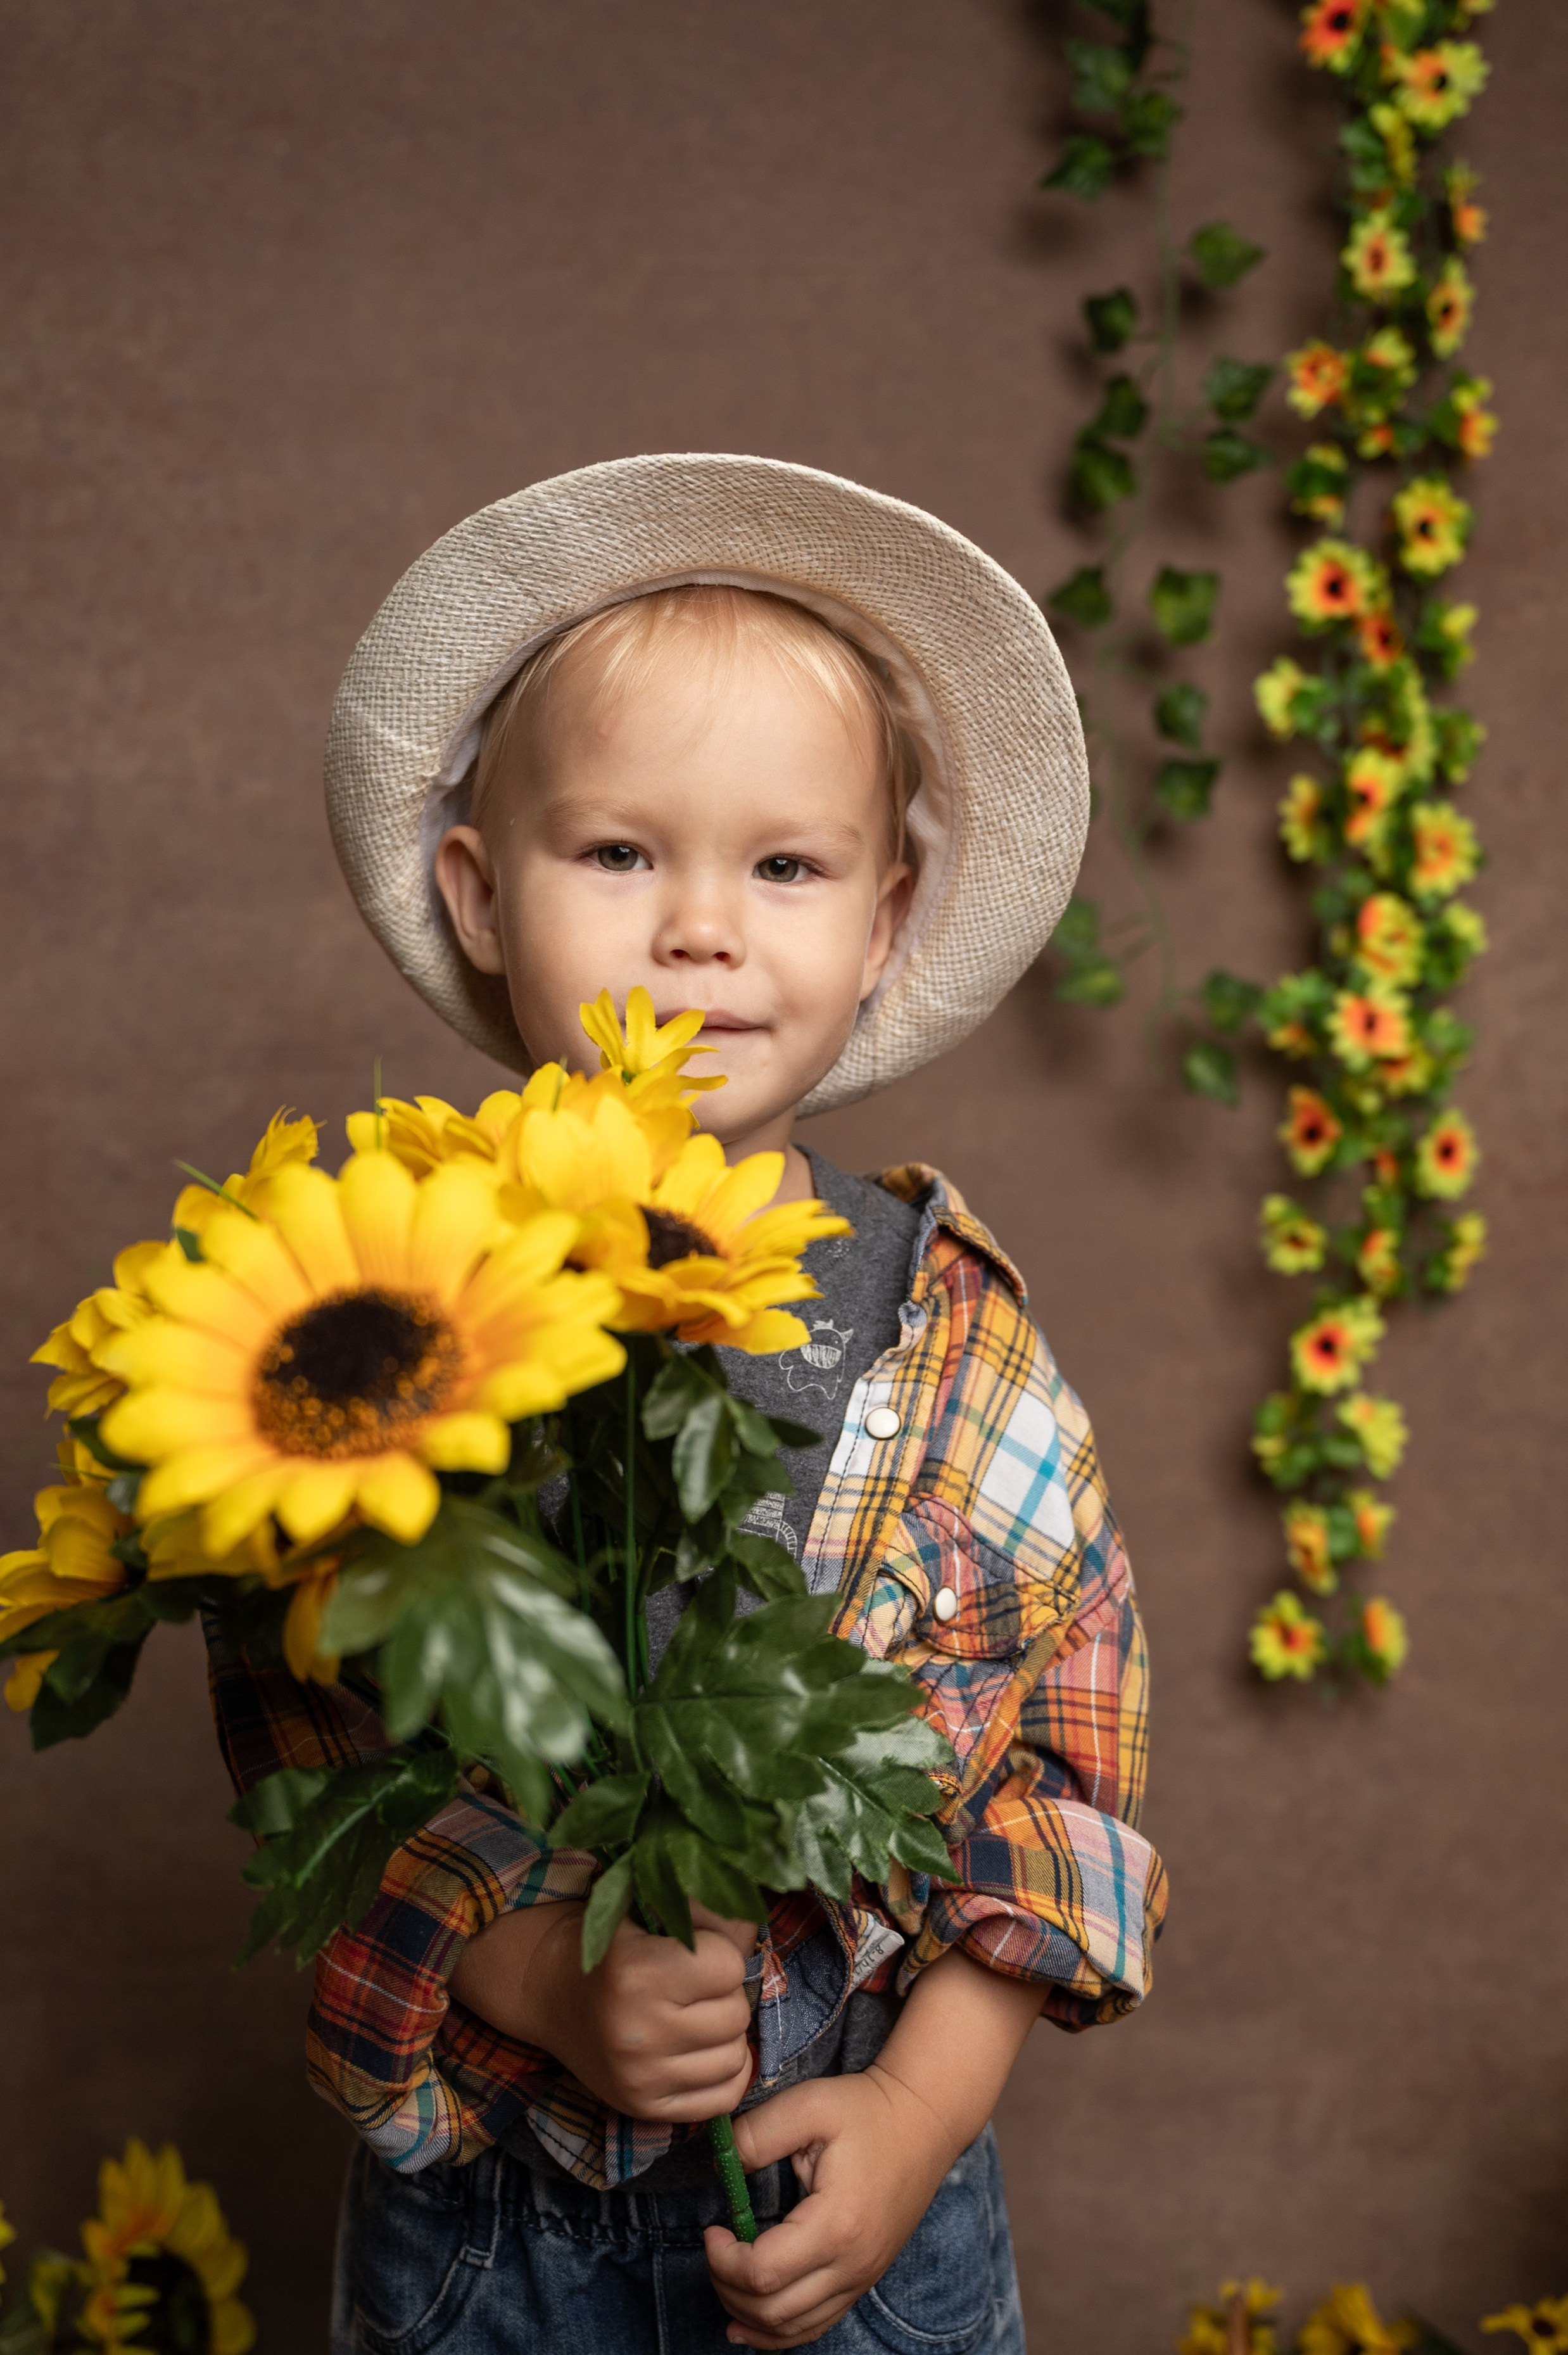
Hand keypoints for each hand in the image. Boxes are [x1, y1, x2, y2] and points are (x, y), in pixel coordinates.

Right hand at [447, 1898, 756, 2121]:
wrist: (549, 1991)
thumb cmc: (610, 1945)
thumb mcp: (648, 1911)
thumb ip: (704, 1913)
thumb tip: (758, 1922)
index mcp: (637, 1971)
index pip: (730, 1966)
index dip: (720, 1956)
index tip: (697, 1954)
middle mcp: (638, 2030)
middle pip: (735, 2014)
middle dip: (724, 1995)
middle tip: (696, 1988)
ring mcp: (640, 2077)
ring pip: (734, 2058)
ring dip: (725, 2035)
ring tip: (696, 2017)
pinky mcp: (643, 2108)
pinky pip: (723, 2099)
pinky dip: (723, 2073)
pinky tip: (701, 2051)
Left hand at [705, 1947, 1043, 2347]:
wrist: (924, 2121)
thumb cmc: (865, 2110)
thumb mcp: (808, 2105)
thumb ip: (757, 2135)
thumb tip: (718, 2168)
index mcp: (836, 2224)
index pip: (762, 2274)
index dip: (724, 2261)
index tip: (713, 2229)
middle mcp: (852, 2264)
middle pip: (772, 2312)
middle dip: (728, 2288)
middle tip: (716, 2250)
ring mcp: (862, 2278)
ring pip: (792, 2330)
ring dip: (748, 2315)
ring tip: (726, 2279)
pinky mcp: (864, 2279)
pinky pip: (815, 2326)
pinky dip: (778, 2331)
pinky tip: (750, 2322)